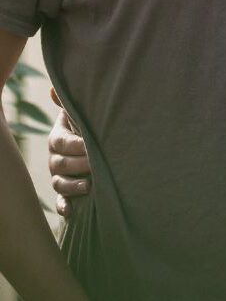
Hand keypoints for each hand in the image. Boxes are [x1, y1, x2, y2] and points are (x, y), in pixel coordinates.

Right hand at [48, 89, 90, 217]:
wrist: (95, 143)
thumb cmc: (89, 127)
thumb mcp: (81, 115)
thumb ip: (69, 104)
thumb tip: (52, 89)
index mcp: (58, 139)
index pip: (62, 143)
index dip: (77, 145)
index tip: (93, 145)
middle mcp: (55, 159)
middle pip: (60, 165)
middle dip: (79, 165)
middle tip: (97, 165)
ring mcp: (59, 177)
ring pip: (59, 183)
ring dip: (73, 186)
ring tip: (90, 186)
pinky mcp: (66, 193)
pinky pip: (60, 201)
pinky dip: (63, 206)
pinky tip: (69, 212)